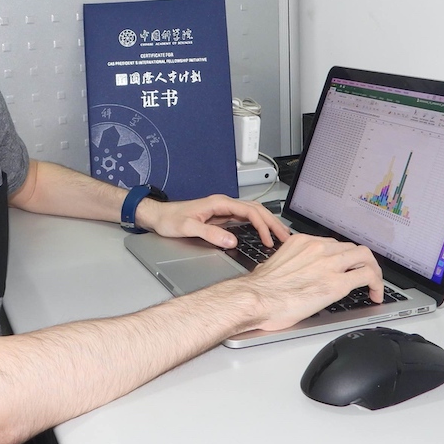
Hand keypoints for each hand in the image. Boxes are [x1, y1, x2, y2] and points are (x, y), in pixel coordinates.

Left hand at [136, 194, 289, 248]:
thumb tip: (232, 240)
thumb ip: (210, 234)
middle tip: (285, 238)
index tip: (268, 240)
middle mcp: (224, 204)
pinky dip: (257, 226)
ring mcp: (223, 211)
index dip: (262, 226)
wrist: (158, 216)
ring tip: (279, 237)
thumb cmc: (169, 219)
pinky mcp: (221, 218)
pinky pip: (245, 220)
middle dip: (272, 223)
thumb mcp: (188, 228)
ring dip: (267, 224)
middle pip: (256, 210)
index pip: (249, 211)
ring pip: (253, 214)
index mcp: (219, 203)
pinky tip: (262, 235)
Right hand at [240, 233, 383, 331]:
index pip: (334, 244)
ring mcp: (329, 263)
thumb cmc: (260, 289)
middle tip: (365, 275)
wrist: (256, 299)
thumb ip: (290, 263)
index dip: (344, 257)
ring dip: (373, 271)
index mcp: (303, 242)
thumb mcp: (276, 265)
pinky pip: (367, 276)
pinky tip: (375, 295)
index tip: (347, 266)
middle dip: (362, 262)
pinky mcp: (337, 283)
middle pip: (352, 248)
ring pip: (365, 257)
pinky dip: (377, 284)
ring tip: (373, 285)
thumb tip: (293, 273)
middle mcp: (318, 248)